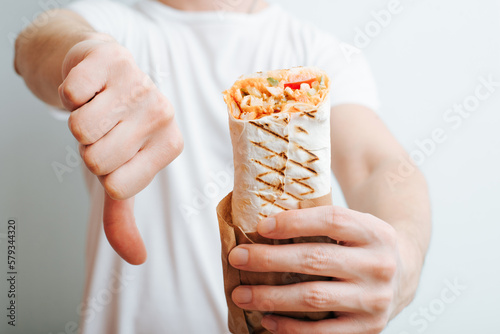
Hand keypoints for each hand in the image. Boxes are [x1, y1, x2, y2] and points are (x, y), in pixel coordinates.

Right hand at [59, 36, 183, 264]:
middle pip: (96, 158)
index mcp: (170, 146)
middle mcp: (163, 115)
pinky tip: (91, 86)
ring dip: (79, 119)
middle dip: (89, 147)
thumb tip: (137, 258)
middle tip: (104, 128)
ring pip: (81, 128)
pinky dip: (70, 92)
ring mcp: (141, 84)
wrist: (102, 74)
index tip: (114, 149)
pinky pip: (71, 92)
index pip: (115, 184)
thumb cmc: (115, 127)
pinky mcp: (113, 58)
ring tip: (98, 108)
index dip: (103, 171)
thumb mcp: (121, 172)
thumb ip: (124, 216)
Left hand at [228, 206, 400, 333]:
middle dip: (270, 260)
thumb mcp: (355, 225)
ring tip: (241, 294)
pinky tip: (267, 319)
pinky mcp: (368, 328)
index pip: (331, 220)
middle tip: (238, 257)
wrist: (403, 274)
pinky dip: (290, 327)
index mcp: (375, 232)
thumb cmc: (362, 245)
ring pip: (314, 297)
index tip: (260, 227)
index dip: (293, 222)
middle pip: (316, 260)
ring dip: (271, 297)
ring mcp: (374, 299)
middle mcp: (379, 265)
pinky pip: (323, 332)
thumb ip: (320, 222)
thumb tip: (263, 224)